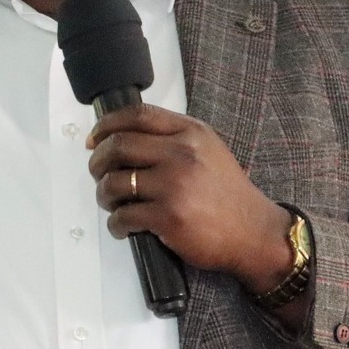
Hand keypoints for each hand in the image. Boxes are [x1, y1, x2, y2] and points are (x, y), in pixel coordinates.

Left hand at [87, 103, 292, 291]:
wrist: (254, 232)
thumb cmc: (228, 194)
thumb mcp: (208, 151)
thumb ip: (174, 139)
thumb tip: (125, 138)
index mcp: (190, 133)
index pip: (137, 116)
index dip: (107, 125)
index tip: (93, 139)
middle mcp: (182, 154)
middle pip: (118, 146)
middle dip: (98, 162)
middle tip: (98, 175)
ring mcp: (174, 186)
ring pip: (114, 183)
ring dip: (104, 195)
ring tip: (112, 203)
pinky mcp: (168, 217)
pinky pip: (123, 216)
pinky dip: (115, 224)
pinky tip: (123, 227)